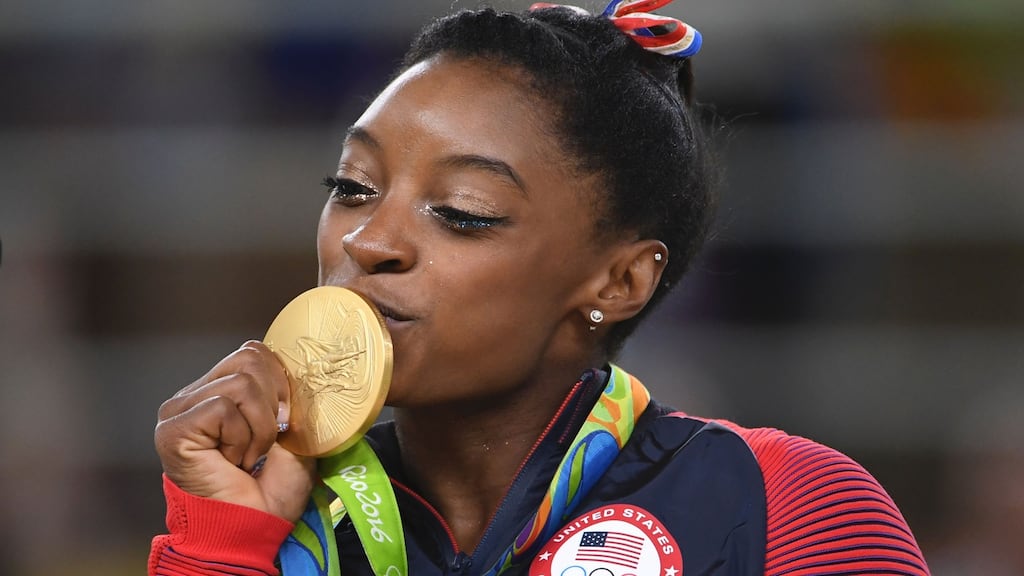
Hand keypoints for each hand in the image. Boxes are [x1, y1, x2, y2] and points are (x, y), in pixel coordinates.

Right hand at [155, 341, 315, 522]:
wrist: (255, 527)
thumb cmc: (271, 489)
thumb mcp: (294, 433)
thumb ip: (289, 395)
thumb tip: (298, 368)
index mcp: (219, 390)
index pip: (254, 352)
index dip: (281, 383)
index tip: (285, 422)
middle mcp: (194, 395)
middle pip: (249, 359)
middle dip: (272, 406)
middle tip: (265, 444)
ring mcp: (179, 410)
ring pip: (241, 383)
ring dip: (259, 428)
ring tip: (247, 457)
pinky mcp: (173, 428)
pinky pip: (223, 407)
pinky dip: (241, 437)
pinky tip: (231, 462)